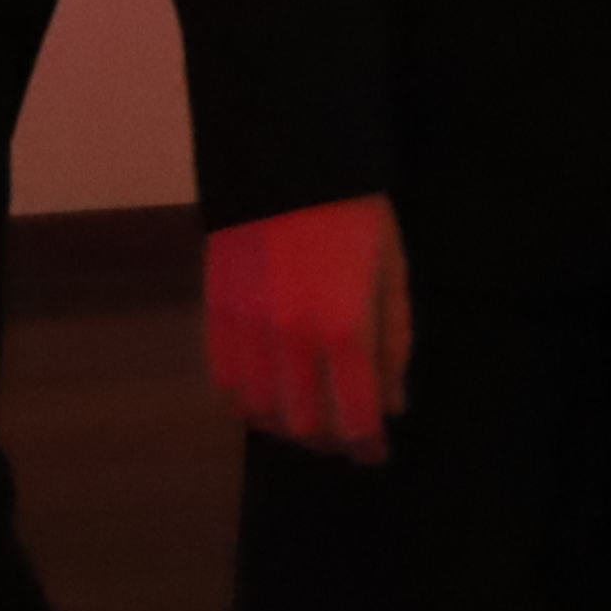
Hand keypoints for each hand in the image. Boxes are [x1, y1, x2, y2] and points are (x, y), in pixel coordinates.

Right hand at [206, 193, 411, 458]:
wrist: (288, 158)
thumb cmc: (355, 212)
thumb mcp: (392, 271)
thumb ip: (394, 342)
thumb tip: (393, 405)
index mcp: (346, 328)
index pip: (355, 418)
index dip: (368, 446)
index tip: (377, 451)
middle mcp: (293, 339)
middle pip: (306, 425)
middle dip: (330, 441)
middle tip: (345, 436)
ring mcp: (248, 328)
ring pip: (260, 412)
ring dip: (286, 427)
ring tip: (306, 419)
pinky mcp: (216, 312)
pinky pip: (224, 381)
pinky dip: (244, 402)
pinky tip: (264, 397)